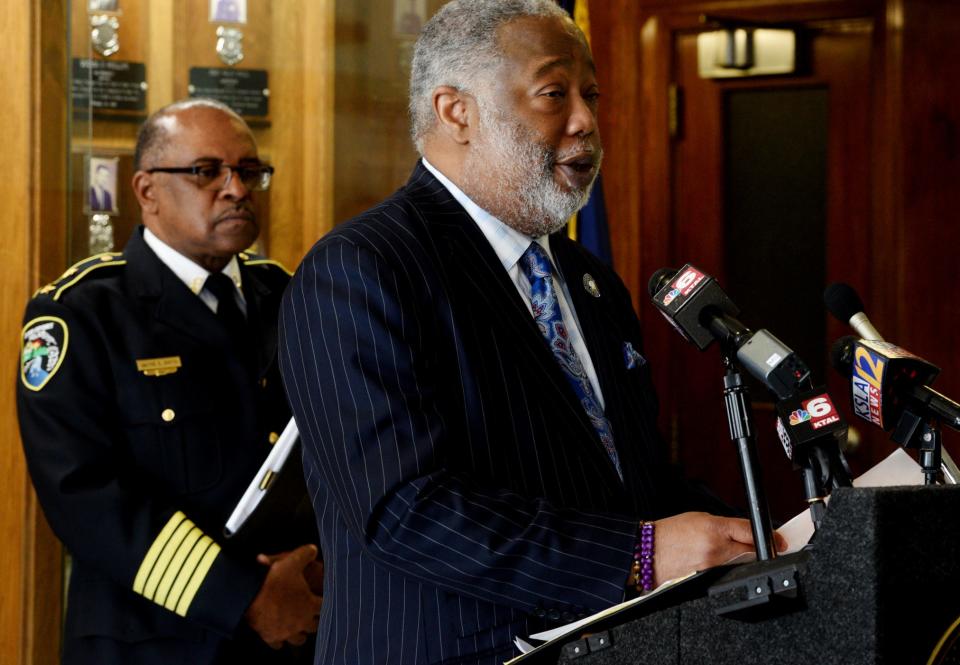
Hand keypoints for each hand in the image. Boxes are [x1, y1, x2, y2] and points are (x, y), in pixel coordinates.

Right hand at [245, 544, 321, 647]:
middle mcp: (301, 623)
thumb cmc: (272, 579)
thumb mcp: (290, 561)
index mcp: (310, 605)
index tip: (321, 599)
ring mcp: (286, 632)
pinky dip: (280, 640)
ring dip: (299, 633)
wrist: (247, 596)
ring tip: (297, 626)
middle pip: (314, 626)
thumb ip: (305, 554)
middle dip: (314, 620)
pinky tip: (279, 633)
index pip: (324, 608)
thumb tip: (313, 548)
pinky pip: (279, 645)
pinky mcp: (271, 638)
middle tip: (311, 613)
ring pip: (299, 639)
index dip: (323, 602)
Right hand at [650, 512, 786, 585]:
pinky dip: (731, 569)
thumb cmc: (670, 533)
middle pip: (752, 552)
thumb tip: (748, 533)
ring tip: (731, 552)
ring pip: (742, 565)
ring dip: (744, 559)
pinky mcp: (709, 582)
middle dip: (758, 548)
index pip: (750, 532)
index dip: (770, 537)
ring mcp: (713, 569)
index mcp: (713, 529)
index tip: (781, 540)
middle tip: (763, 546)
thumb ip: (726, 526)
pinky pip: (729, 574)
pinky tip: (722, 564)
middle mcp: (715, 550)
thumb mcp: (699, 518)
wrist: (648, 552)